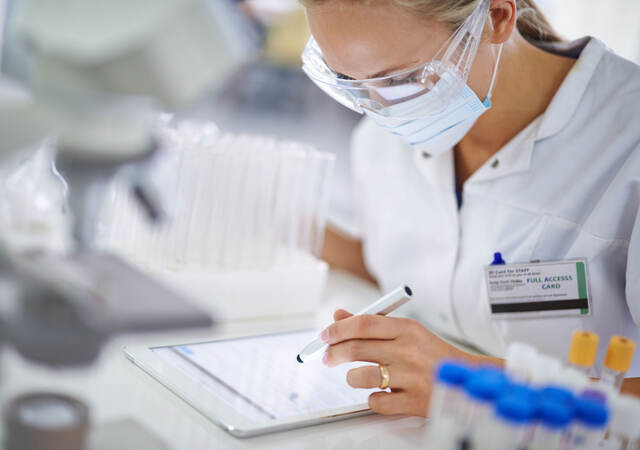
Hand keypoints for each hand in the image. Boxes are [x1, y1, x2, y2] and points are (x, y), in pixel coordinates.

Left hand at [321, 309, 481, 416]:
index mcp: (408, 329)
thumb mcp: (406, 332)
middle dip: (334, 353)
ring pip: (361, 376)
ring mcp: (411, 377)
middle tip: (328, 357)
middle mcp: (408, 351)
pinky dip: (372, 399)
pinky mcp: (413, 402)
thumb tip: (339, 316)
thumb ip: (372, 323)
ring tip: (357, 376)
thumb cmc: (432, 355)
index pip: (364, 323)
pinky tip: (381, 393)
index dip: (338, 329)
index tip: (325, 335)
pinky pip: (376, 402)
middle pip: (357, 348)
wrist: (467, 379)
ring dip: (352, 377)